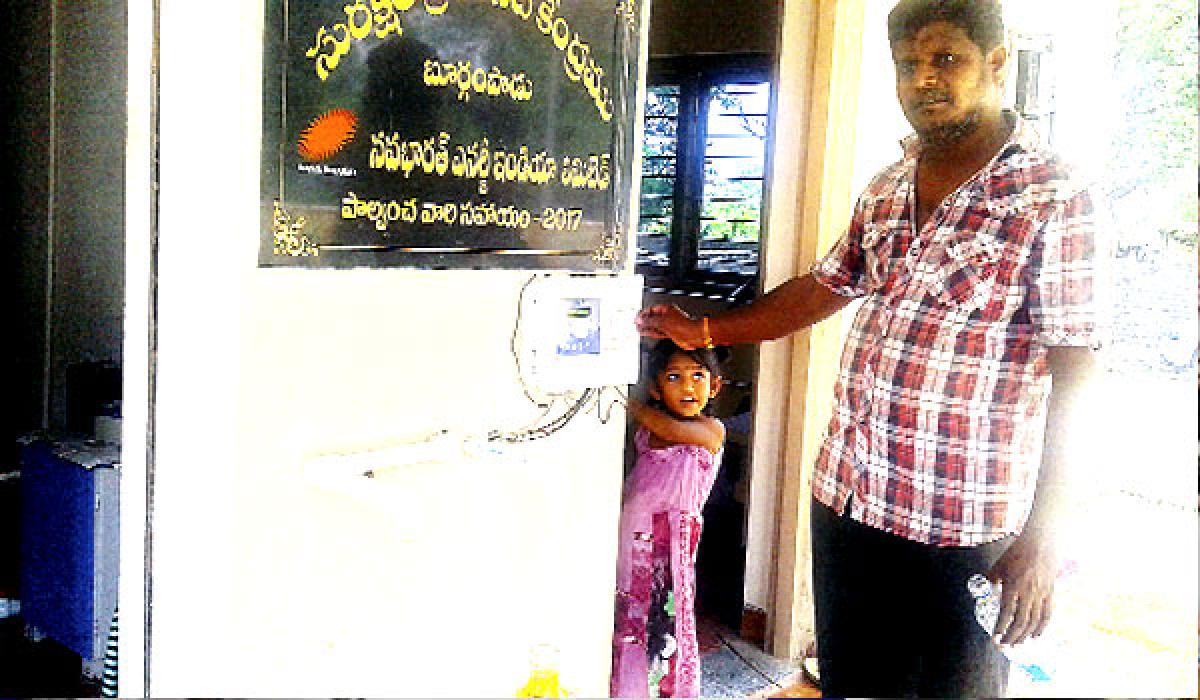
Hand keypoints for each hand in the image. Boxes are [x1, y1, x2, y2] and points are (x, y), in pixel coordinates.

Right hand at [635, 304, 703, 348]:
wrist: (693, 335)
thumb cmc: (683, 326)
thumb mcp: (662, 322)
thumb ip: (650, 321)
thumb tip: (640, 320)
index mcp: (666, 309)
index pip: (651, 309)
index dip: (643, 314)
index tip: (637, 319)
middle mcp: (666, 316)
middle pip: (652, 317)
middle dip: (644, 321)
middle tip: (636, 325)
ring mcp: (668, 324)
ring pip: (654, 325)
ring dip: (647, 328)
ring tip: (639, 329)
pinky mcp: (669, 332)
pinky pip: (658, 331)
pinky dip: (651, 332)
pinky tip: (646, 333)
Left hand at [987, 529, 1057, 645]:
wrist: (1040, 544)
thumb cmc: (1017, 553)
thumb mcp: (998, 566)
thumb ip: (991, 581)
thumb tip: (985, 592)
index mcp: (1013, 586)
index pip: (1006, 612)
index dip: (1000, 627)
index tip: (995, 636)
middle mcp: (1028, 593)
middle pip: (1020, 621)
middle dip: (1011, 636)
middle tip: (1005, 645)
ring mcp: (1041, 594)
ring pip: (1034, 621)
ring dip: (1025, 635)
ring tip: (1017, 644)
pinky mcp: (1050, 593)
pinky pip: (1047, 614)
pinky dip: (1042, 627)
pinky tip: (1036, 635)